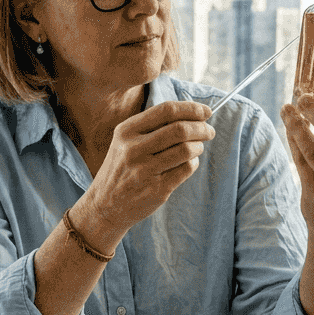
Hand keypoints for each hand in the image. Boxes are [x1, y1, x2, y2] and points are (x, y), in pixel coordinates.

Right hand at [74, 101, 214, 244]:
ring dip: (198, 147)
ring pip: (186, 149)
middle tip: (209, 131)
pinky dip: (193, 163)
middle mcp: (133, 149)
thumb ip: (153, 127)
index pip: (166, 111)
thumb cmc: (122, 168)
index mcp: (126, 131)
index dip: (191, 109)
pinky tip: (188, 163)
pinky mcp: (157, 189)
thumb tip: (193, 115)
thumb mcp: (125, 141)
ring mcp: (145, 170)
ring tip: (197, 148)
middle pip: (180, 130)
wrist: (104, 205)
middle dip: (201, 128)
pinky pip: (186, 169)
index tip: (206, 112)